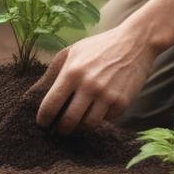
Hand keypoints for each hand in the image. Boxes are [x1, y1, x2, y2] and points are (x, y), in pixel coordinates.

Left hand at [29, 25, 157, 134]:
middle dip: (60, 130)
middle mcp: (89, 85)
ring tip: (76, 125)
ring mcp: (107, 95)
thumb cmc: (99, 46)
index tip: (42, 124)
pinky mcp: (122, 102)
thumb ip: (54, 71)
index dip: (43, 119)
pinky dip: (99, 119)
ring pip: (88, 125)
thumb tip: (37, 91)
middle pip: (69, 121)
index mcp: (72, 72)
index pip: (51, 104)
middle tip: (58, 131)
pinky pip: (106, 120)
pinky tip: (96, 112)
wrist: (135, 42)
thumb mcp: (72, 51)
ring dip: (80, 128)